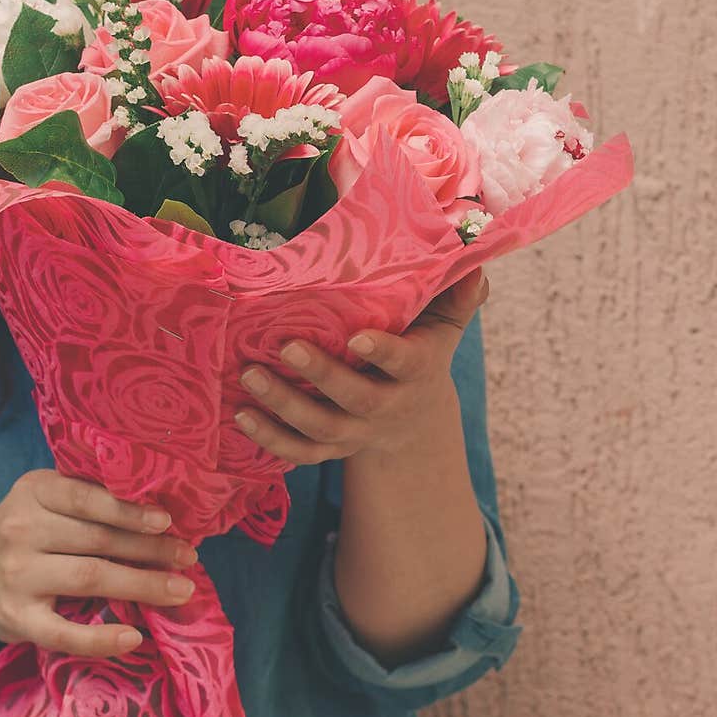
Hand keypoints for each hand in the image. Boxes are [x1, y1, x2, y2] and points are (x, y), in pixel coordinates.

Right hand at [0, 469, 198, 657]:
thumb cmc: (21, 536)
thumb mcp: (41, 502)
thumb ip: (85, 497)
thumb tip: (161, 508)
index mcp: (34, 492)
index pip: (86, 497)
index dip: (129, 509)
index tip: (167, 520)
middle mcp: (21, 530)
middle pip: (98, 539)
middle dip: (150, 549)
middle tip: (189, 557)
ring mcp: (18, 576)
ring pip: (90, 578)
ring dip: (142, 584)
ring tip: (181, 590)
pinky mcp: (17, 619)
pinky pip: (63, 633)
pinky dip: (100, 638)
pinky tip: (133, 638)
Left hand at [234, 265, 489, 462]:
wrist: (413, 423)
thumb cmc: (421, 354)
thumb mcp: (444, 327)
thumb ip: (457, 297)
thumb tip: (475, 263)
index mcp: (415, 371)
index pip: (404, 364)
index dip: (382, 352)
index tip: (357, 336)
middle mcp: (386, 407)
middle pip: (356, 400)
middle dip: (321, 376)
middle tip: (286, 347)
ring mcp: (356, 433)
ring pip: (321, 429)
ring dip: (283, 406)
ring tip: (249, 377)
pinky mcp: (330, 450)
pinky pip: (299, 454)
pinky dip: (269, 439)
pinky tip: (240, 415)